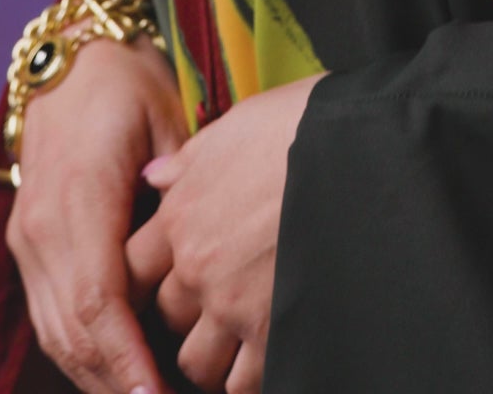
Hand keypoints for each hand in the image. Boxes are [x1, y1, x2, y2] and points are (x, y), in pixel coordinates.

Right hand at [7, 30, 189, 393]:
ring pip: (55, 333)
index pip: (97, 299)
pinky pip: (50, 314)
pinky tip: (117, 373)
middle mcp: (44, 227)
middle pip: (71, 331)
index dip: (126, 354)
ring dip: (97, 375)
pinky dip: (81, 350)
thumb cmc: (128, 86)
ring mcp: (29, 239)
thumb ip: (182, 182)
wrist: (71, 61)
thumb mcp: (166, 118)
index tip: (156, 392)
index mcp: (81, 196)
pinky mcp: (28, 244)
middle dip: (115, 381)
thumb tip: (206, 238)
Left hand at [125, 75, 323, 393]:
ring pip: (197, 360)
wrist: (357, 145)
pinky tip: (266, 356)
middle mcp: (199, 264)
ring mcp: (234, 304)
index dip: (148, 276)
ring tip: (241, 338)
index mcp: (183, 213)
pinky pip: (241, 382)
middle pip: (167, 315)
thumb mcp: (236, 125)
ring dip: (214, 353)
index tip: (168, 276)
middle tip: (219, 302)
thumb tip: (155, 177)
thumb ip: (190, 160)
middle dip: (188, 312)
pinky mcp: (274, 331)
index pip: (135, 265)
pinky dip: (248, 377)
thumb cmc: (300, 125)